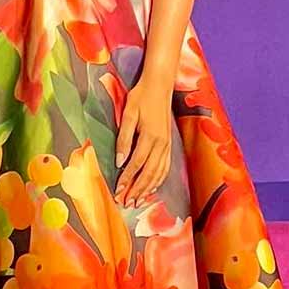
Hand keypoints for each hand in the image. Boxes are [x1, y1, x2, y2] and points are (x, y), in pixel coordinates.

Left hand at [114, 74, 171, 206]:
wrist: (160, 85)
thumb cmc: (141, 97)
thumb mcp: (128, 114)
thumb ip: (123, 138)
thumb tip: (118, 161)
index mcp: (150, 136)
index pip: (136, 163)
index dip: (127, 179)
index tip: (118, 191)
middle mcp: (161, 143)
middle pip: (149, 173)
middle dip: (137, 190)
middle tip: (126, 203)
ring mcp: (167, 145)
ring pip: (159, 173)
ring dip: (148, 189)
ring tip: (137, 201)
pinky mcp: (169, 144)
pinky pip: (165, 167)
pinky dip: (158, 180)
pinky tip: (152, 188)